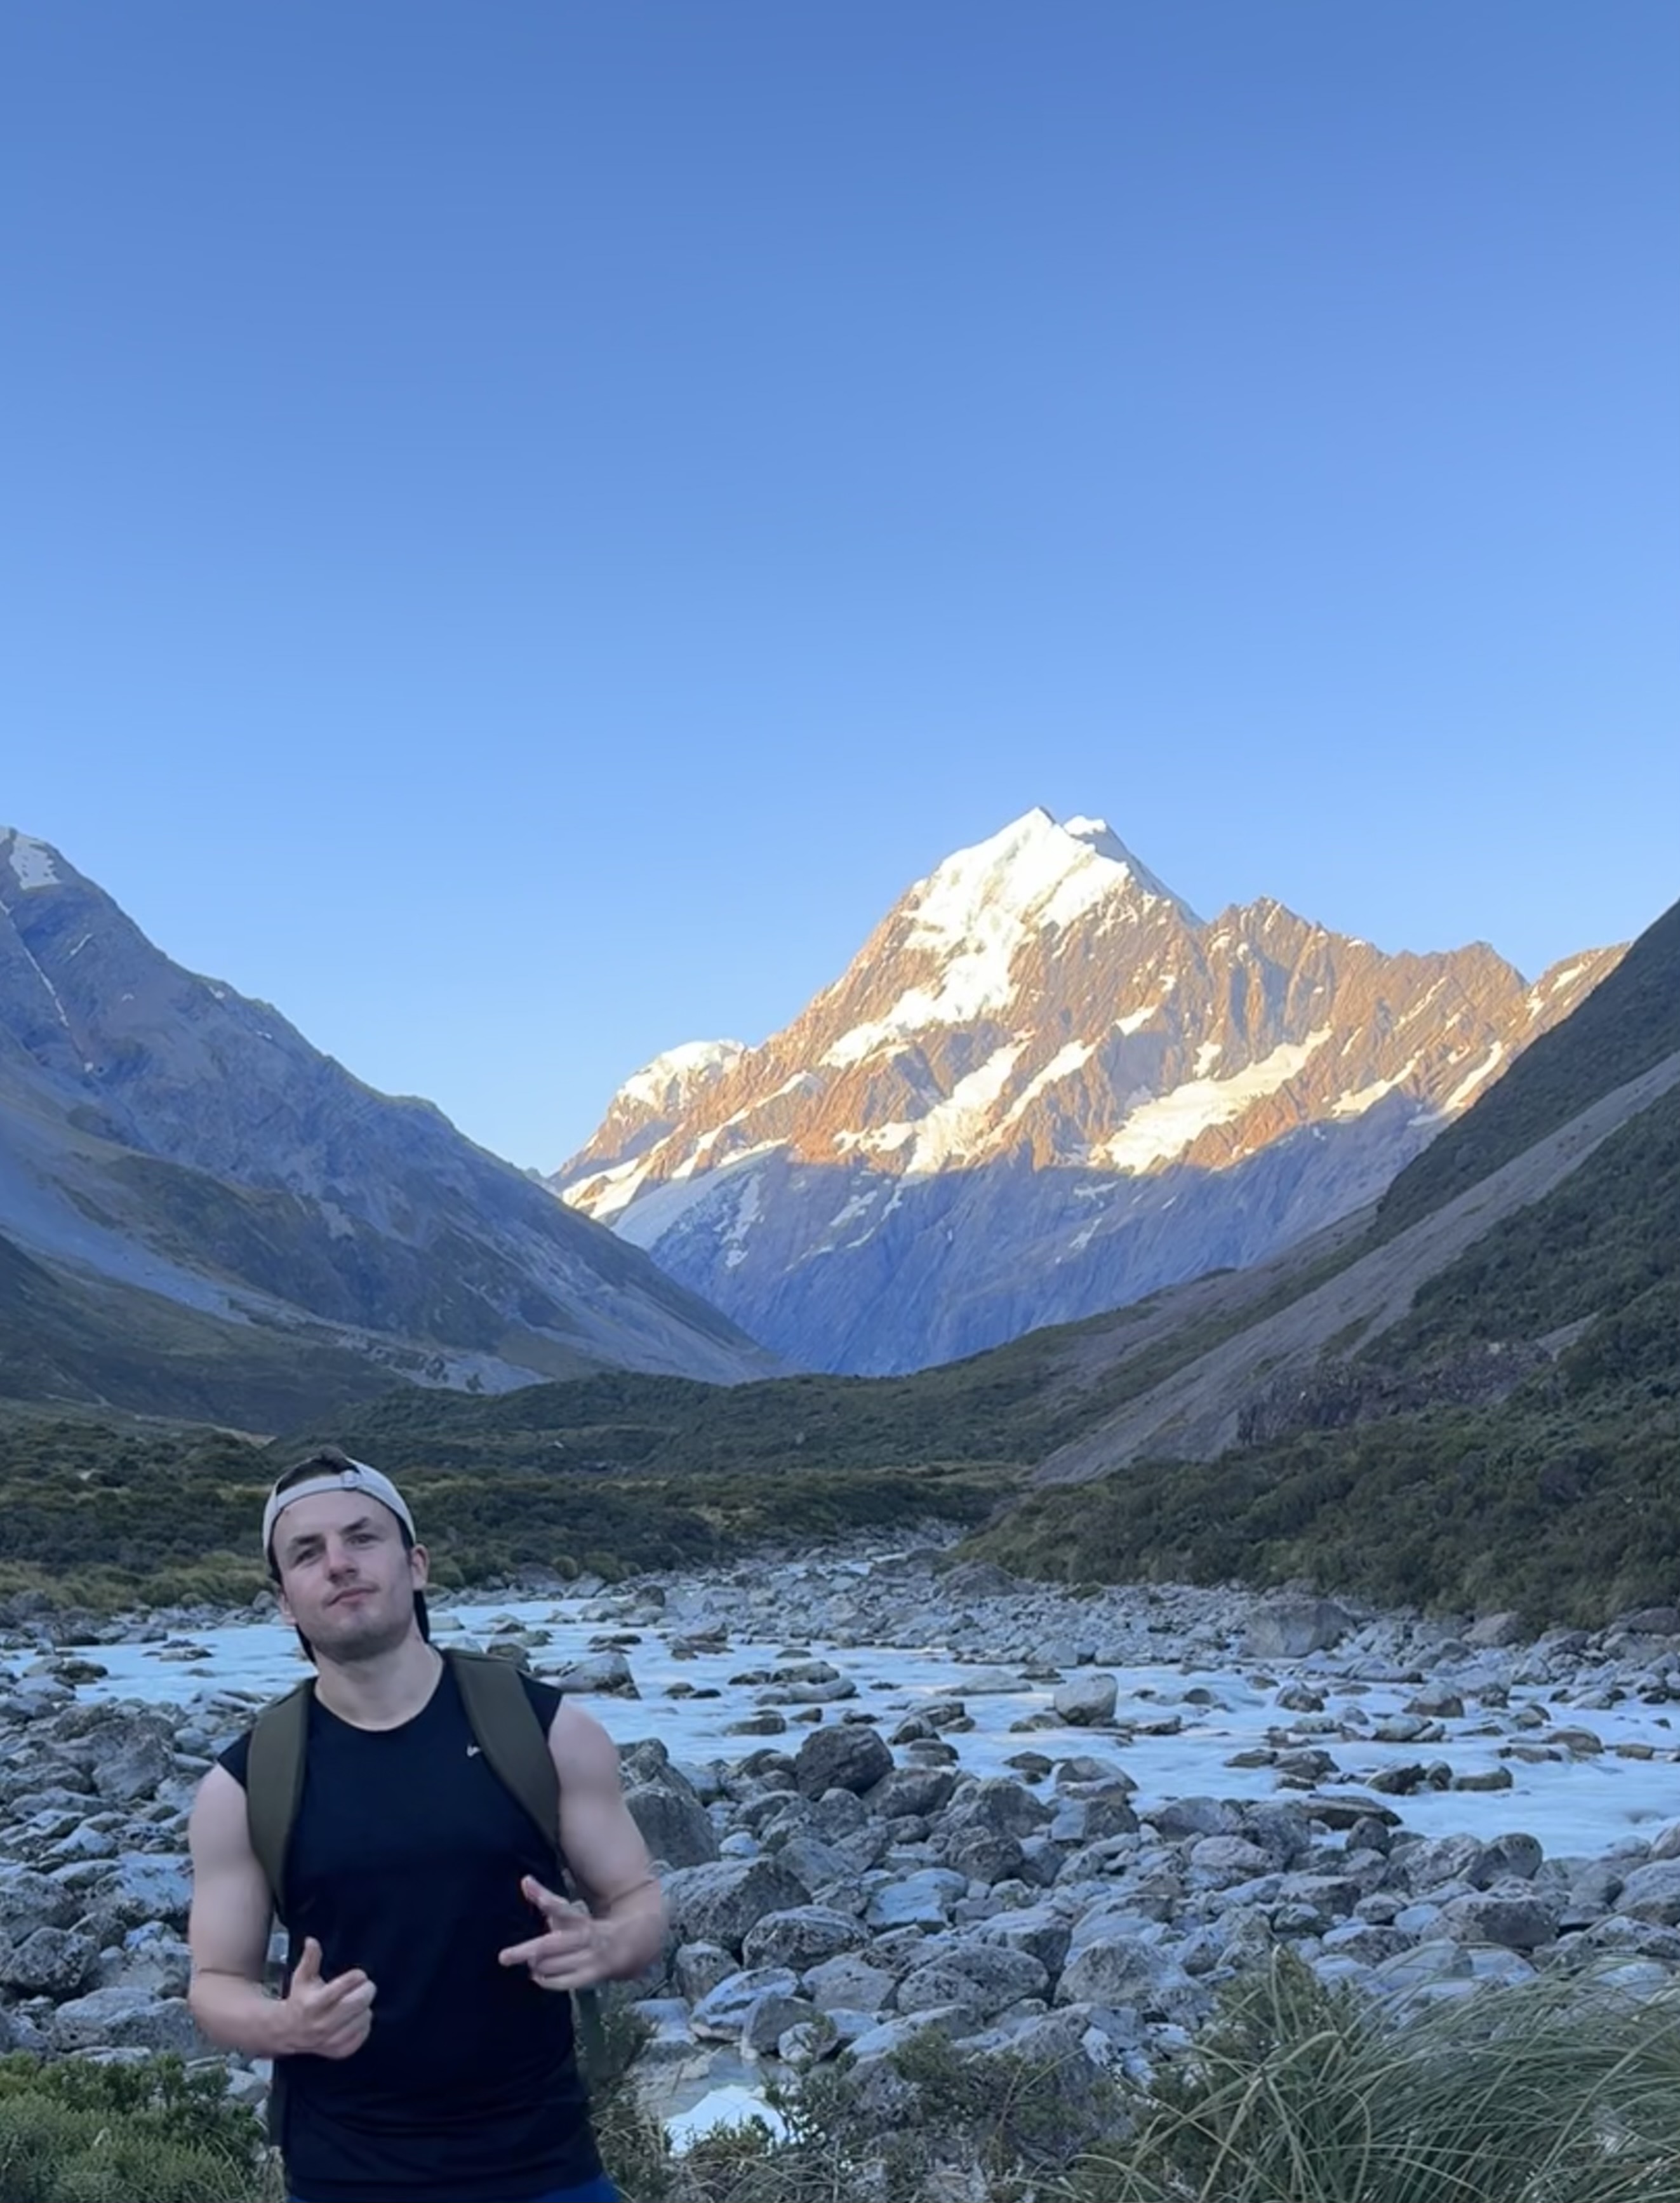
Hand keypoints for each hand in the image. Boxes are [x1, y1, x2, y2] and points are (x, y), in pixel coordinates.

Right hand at [282, 1936, 375, 2058]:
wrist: (288, 2032)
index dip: (356, 1977)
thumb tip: (312, 1940)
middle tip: (366, 1986)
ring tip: (358, 2003)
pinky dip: (364, 2025)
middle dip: (366, 1990)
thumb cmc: (300, 1999)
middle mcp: (322, 2024)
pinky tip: (357, 2018)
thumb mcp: (302, 1977)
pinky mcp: (338, 2051)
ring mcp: (330, 2040)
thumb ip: (310, 1959)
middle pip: (358, 2003)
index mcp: (313, 2003)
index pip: (343, 1987)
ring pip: (363, 2018)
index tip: (359, 1975)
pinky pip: (362, 2036)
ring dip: (365, 2008)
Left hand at [498, 1875, 611, 1991]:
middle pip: (552, 1945)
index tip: (526, 1885)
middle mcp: (586, 1937)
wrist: (633, 1945)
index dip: (545, 1900)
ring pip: (556, 1964)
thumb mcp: (571, 1914)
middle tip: (503, 1957)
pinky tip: (536, 1976)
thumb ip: (547, 1899)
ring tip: (526, 1962)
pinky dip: (548, 1980)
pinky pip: (567, 1982)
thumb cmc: (591, 1928)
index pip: (561, 1908)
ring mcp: (591, 1958)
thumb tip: (525, 1881)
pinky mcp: (593, 1976)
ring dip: (537, 1965)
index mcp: (581, 1919)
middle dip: (526, 1951)